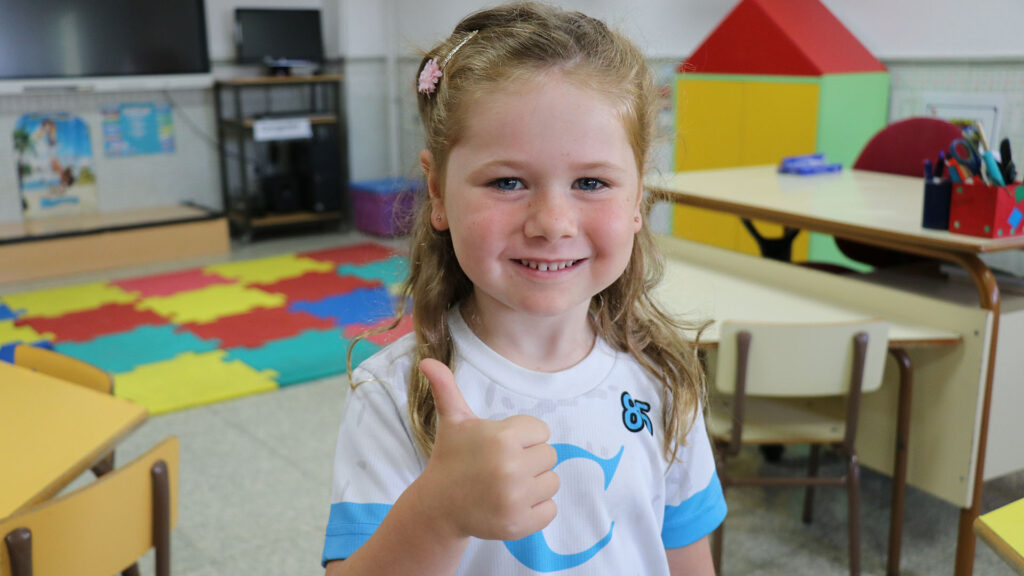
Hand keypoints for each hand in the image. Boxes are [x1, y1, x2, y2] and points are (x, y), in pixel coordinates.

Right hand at [416, 358, 559, 541]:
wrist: (439, 506)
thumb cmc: (452, 458)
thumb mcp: (453, 421)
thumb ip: (446, 387)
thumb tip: (426, 359)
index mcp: (502, 437)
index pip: (542, 431)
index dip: (524, 438)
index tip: (502, 447)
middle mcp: (511, 467)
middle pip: (550, 456)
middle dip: (530, 460)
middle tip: (503, 467)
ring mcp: (515, 498)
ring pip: (552, 483)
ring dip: (535, 485)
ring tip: (508, 485)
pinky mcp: (519, 524)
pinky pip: (551, 510)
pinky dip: (536, 509)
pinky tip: (512, 504)